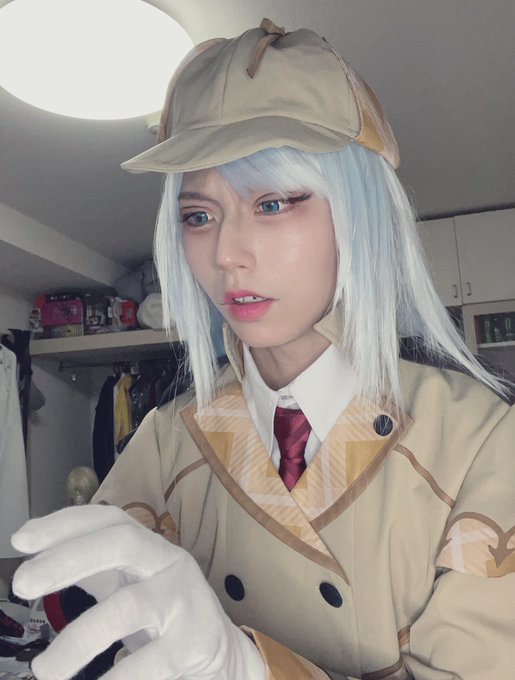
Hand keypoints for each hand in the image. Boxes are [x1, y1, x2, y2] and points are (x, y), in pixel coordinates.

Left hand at [12, 505, 264, 679]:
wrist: (219, 654)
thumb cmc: (162, 615)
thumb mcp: (130, 584)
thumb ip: (92, 569)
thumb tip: (33, 552)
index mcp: (150, 547)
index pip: (109, 520)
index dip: (67, 523)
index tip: (21, 539)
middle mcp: (169, 563)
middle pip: (122, 543)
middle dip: (69, 558)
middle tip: (22, 582)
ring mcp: (184, 600)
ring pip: (127, 608)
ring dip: (77, 640)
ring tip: (44, 670)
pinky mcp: (194, 641)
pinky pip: (150, 662)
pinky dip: (116, 678)